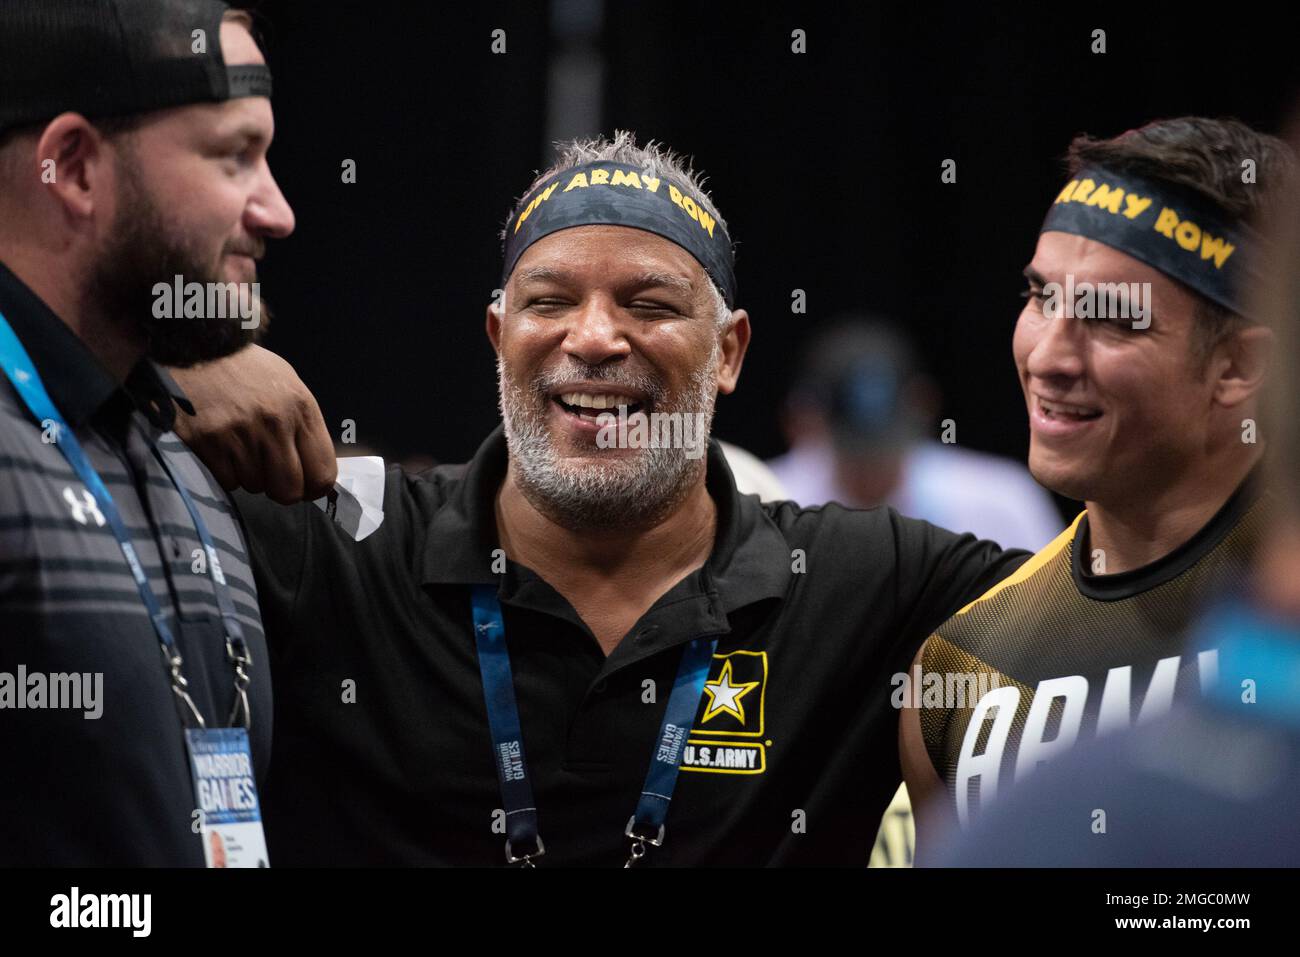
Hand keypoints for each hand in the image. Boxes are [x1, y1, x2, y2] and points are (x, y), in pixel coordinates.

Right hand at [169, 345, 336, 503]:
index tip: (305, 487)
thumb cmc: (245, 368)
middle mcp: (274, 423)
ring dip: (249, 475)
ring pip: (254, 486)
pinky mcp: (207, 442)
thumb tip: (314, 470)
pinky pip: (226, 481)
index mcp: (301, 408)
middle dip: (281, 490)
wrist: (196, 345)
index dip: (314, 488)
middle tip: (270, 475)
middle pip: (289, 491)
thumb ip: (304, 426)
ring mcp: (240, 434)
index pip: (322, 474)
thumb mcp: (288, 384)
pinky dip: (224, 471)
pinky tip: (221, 446)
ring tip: (239, 446)